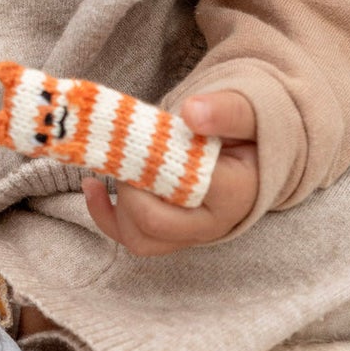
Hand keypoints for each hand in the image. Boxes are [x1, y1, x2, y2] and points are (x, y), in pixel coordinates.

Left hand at [82, 90, 258, 255]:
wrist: (256, 151)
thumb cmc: (248, 128)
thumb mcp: (247, 110)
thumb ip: (227, 110)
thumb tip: (192, 113)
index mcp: (236, 192)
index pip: (181, 188)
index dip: (149, 162)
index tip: (140, 133)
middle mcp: (215, 224)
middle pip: (153, 221)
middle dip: (128, 184)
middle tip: (126, 150)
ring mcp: (192, 235)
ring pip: (139, 238)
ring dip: (116, 204)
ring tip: (111, 165)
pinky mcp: (174, 236)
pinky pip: (134, 240)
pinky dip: (106, 217)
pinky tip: (93, 186)